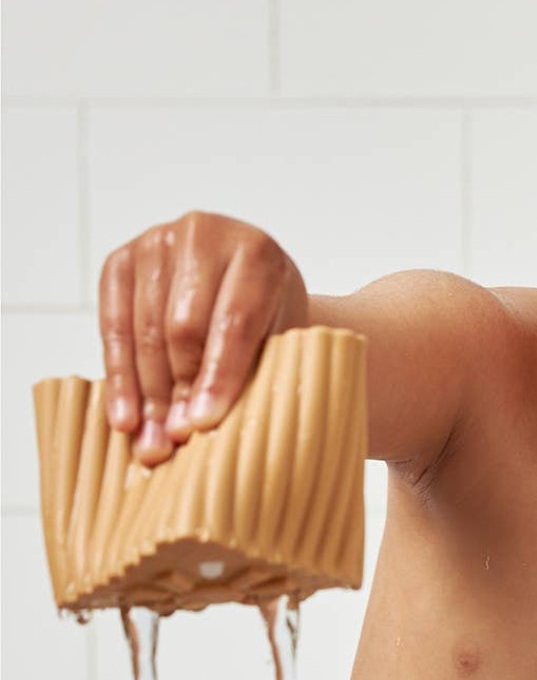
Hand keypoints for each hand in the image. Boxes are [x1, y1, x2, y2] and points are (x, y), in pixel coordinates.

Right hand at [98, 210, 309, 466]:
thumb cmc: (271, 318)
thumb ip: (256, 373)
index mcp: (258, 253)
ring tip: (155, 445)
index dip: (219, 375)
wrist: (246, 283)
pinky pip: (112, 326)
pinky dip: (120, 378)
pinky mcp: (120, 260)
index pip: (234, 321)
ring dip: (148, 394)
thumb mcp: (281, 339)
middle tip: (179, 439)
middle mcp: (204, 235)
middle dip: (180, 390)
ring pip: (144, 330)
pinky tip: (127, 420)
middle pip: (182, 327)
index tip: (205, 423)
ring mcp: (157, 242)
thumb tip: (211, 430)